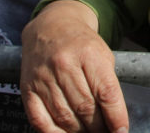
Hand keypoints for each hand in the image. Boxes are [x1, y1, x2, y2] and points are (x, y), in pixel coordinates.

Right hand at [21, 0, 126, 132]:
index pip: (106, 92)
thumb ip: (107, 84)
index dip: (116, 116)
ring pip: (64, 116)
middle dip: (98, 127)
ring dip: (79, 132)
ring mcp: (43, 77)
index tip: (121, 131)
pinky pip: (39, 119)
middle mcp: (64, 65)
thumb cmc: (82, 45)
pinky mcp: (27, 88)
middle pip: (85, 107)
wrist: (51, 28)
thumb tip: (114, 119)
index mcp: (89, 54)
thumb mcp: (103, 55)